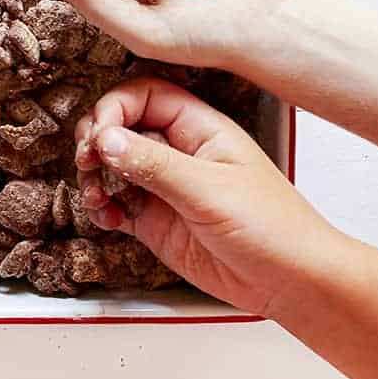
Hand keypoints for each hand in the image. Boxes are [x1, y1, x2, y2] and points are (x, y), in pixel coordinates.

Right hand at [75, 76, 339, 316]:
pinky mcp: (155, 219)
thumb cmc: (271, 226)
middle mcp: (177, 150)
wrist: (290, 283)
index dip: (115, 107)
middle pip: (121, 126)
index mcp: (198, 127)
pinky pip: (116, 203)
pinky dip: (103, 208)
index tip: (99, 134)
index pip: (144, 95)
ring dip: (94, 176)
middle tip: (87, 161)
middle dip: (97, 139)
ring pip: (112, 165)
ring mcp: (164, 185)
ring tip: (96, 195)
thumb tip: (105, 137)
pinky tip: (107, 217)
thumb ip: (153, 163)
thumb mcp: (209, 190)